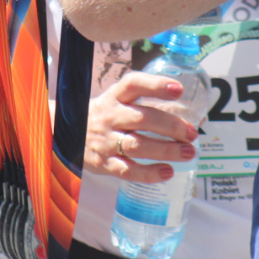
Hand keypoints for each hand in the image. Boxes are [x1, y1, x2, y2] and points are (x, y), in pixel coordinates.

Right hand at [84, 72, 198, 183]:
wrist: (66, 134)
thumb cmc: (104, 116)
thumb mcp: (117, 101)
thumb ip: (144, 103)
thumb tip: (185, 114)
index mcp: (115, 96)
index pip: (133, 84)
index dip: (156, 85)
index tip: (179, 89)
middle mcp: (110, 117)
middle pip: (142, 118)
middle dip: (171, 126)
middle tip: (192, 133)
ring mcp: (106, 141)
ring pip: (138, 146)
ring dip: (166, 150)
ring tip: (188, 152)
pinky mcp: (105, 164)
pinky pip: (128, 170)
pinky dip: (149, 173)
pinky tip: (168, 172)